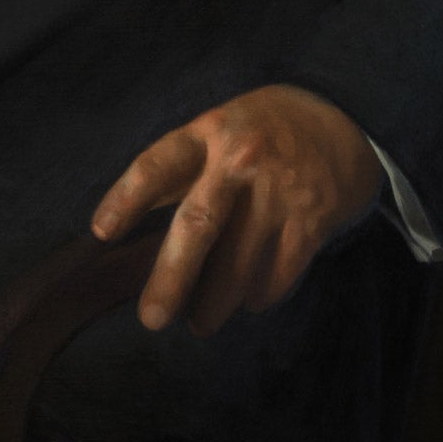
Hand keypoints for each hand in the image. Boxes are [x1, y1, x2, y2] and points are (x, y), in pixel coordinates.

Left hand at [90, 84, 381, 336]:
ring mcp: (279, 191)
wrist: (341, 119)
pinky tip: (248, 301)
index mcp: (206, 133)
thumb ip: (182, 171)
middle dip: (171, 277)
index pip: (157, 166)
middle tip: (151, 318)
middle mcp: (239, 160)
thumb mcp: (216, 130)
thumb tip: (134, 226)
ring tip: (199, 322)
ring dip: (214, 302)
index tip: (101, 233)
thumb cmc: (261, 129)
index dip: (126, 198)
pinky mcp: (313, 221)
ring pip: (238, 262)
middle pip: (198, 225)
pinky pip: (278, 273)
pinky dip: (258, 295)